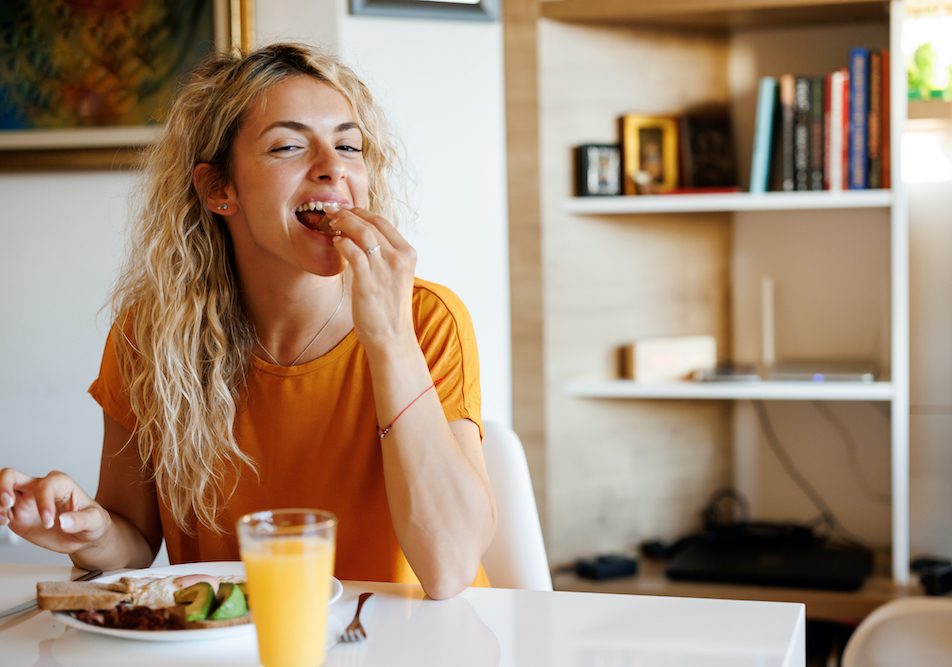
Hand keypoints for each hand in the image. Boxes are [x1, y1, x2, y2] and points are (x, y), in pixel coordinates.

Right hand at [0, 468, 110, 553]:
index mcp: (60, 483)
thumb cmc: (91, 522)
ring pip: (0, 489)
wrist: (84, 535)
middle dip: (3, 486)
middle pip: (10, 475)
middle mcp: (39, 487)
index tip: (50, 523)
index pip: (45, 485)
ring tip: (5, 518)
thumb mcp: (95, 521)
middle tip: (8, 503)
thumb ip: (81, 520)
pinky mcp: (16, 514)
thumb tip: (63, 521)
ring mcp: (24, 500)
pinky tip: (4, 522)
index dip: (44, 502)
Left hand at [328, 207, 417, 349]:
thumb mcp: (396, 275)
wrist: (392, 337)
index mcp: (408, 254)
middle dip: (349, 213)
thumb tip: (362, 238)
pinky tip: (335, 242)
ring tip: (331, 223)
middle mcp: (399, 258)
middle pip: (371, 224)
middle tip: (332, 211)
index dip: (362, 212)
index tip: (348, 210)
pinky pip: (352, 252)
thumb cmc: (390, 308)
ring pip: (362, 233)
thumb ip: (385, 256)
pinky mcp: (368, 281)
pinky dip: (342, 242)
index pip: (383, 222)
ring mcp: (384, 269)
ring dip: (344, 223)